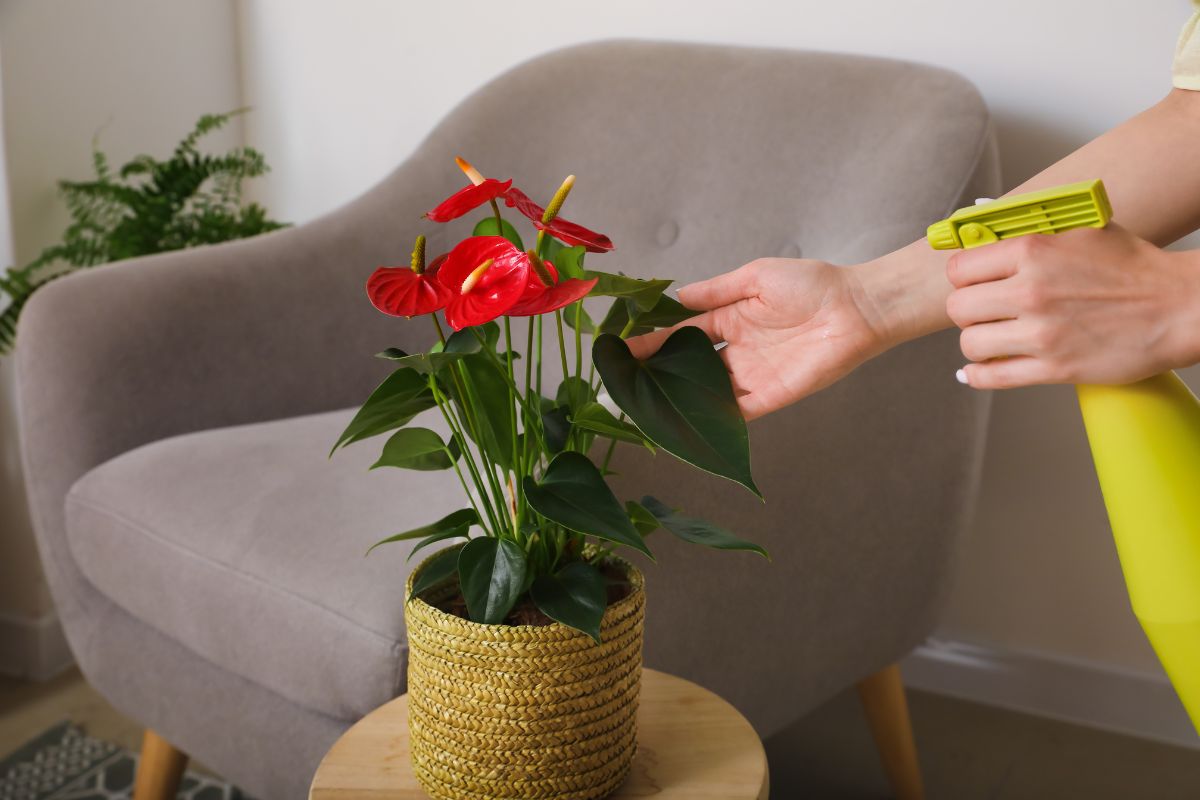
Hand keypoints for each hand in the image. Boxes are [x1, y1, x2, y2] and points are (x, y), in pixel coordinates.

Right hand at [627, 258, 890, 419]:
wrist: (855, 307)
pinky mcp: (770, 396)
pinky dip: (711, 419)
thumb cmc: (811, 284)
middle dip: (659, 376)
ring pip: (707, 394)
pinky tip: (684, 422)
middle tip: (625, 383)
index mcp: (730, 319)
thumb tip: (676, 296)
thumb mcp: (754, 277)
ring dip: (680, 401)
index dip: (652, 342)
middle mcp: (736, 350)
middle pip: (689, 369)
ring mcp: (751, 375)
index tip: (621, 348)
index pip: (682, 334)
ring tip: (644, 407)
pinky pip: (735, 412)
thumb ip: (715, 291)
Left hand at [946, 224, 1199, 388]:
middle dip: (967, 311)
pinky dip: (977, 376)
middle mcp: (1032, 290)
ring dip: (976, 343)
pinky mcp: (1056, 368)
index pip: (960, 268)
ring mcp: (1042, 332)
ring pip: (971, 344)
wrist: (1180, 306)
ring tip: (991, 339)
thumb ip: (1029, 229)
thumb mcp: (1081, 230)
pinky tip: (977, 370)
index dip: (963, 278)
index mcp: (1034, 250)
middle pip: (958, 308)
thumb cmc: (1132, 266)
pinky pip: (992, 377)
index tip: (972, 284)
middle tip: (982, 312)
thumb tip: (980, 215)